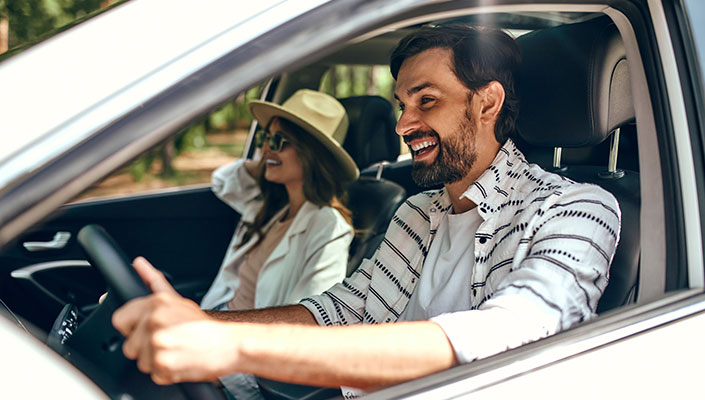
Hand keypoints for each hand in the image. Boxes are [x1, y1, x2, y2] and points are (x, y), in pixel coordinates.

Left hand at [112, 257, 238, 383]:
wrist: (229, 343)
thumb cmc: (203, 325)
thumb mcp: (177, 299)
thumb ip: (153, 281)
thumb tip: (138, 263)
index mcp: (156, 303)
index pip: (119, 320)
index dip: (132, 328)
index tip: (148, 330)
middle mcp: (155, 320)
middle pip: (129, 346)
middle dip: (146, 348)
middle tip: (169, 341)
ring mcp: (158, 342)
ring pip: (141, 362)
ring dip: (157, 362)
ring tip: (176, 351)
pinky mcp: (163, 363)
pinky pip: (153, 374)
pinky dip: (167, 373)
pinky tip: (180, 361)